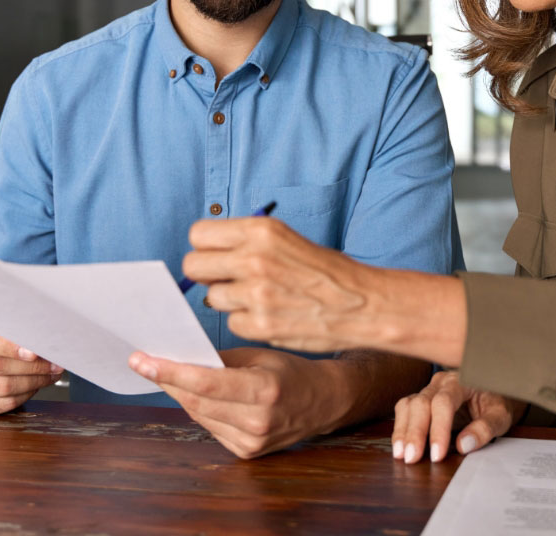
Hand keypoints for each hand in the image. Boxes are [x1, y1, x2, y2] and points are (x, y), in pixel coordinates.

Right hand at [0, 320, 63, 415]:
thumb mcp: (2, 324)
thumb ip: (18, 329)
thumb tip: (44, 340)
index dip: (11, 347)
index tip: (34, 351)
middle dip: (33, 366)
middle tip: (55, 363)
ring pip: (2, 387)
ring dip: (33, 382)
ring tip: (50, 374)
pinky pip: (2, 404)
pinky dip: (24, 396)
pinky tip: (36, 386)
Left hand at [127, 346, 351, 458]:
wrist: (323, 401)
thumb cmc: (292, 371)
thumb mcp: (260, 354)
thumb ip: (222, 359)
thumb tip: (182, 356)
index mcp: (264, 390)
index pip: (206, 383)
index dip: (170, 372)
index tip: (143, 360)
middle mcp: (258, 420)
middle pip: (196, 401)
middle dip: (167, 381)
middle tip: (144, 362)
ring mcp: (252, 441)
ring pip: (199, 415)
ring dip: (181, 394)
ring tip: (168, 373)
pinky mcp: (246, 452)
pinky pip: (211, 427)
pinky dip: (200, 409)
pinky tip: (196, 394)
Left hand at [183, 216, 467, 366]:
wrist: (361, 303)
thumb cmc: (325, 270)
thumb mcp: (286, 238)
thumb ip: (246, 241)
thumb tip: (207, 251)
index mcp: (261, 230)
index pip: (199, 234)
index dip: (206, 247)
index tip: (218, 255)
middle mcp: (254, 259)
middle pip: (194, 266)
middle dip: (207, 274)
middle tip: (228, 279)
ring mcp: (255, 294)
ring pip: (211, 297)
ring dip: (229, 300)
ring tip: (258, 298)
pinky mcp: (259, 325)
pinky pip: (231, 323)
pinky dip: (246, 322)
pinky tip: (269, 315)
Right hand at [391, 370, 525, 463]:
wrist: (493, 392)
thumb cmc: (496, 403)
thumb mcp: (500, 416)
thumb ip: (485, 428)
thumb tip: (463, 445)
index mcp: (461, 381)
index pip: (444, 402)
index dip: (438, 429)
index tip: (437, 455)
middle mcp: (441, 382)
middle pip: (421, 403)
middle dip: (415, 432)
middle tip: (411, 458)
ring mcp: (429, 390)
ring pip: (408, 405)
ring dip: (403, 431)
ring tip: (400, 454)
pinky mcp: (421, 400)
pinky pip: (405, 410)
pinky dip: (400, 428)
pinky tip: (400, 446)